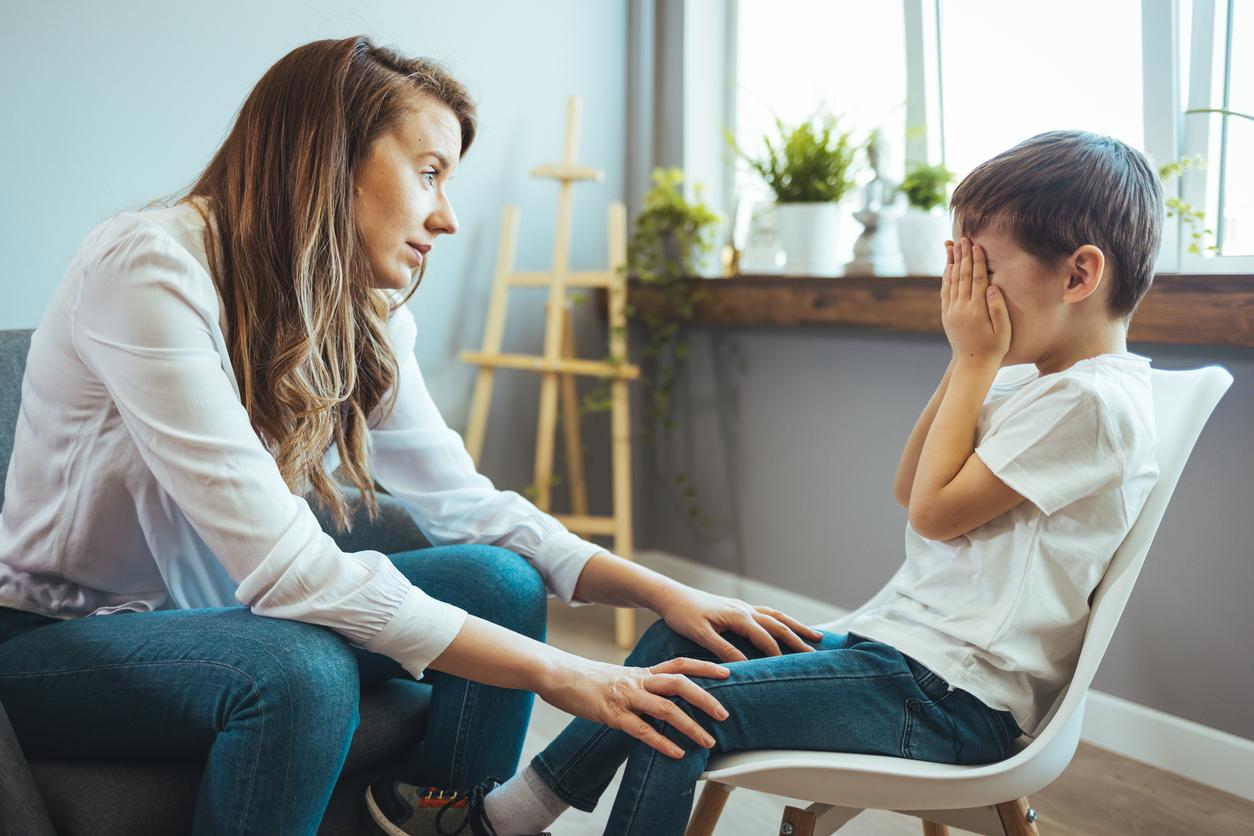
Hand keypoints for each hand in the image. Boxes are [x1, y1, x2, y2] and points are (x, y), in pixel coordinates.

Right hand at [539, 653, 730, 758]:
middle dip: (706, 697)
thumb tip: (659, 697)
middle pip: (680, 683)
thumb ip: (640, 685)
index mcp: (641, 672)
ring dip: (690, 725)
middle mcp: (638, 681)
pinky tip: (676, 753)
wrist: (557, 673)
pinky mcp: (611, 714)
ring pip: (666, 708)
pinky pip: (642, 730)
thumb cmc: (587, 678)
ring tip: (708, 741)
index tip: (728, 671)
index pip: (680, 664)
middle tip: (724, 713)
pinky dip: (662, 742)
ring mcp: (625, 697)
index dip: (705, 666)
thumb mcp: (619, 676)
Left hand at [653, 583, 824, 661]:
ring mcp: (743, 607)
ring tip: (815, 636)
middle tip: (819, 652)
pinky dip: (782, 620)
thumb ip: (723, 648)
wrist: (671, 596)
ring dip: (796, 626)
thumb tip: (744, 665)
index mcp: (738, 616)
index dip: (779, 654)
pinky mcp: (738, 608)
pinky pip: (767, 614)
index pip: (766, 638)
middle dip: (799, 638)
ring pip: (777, 616)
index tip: (793, 670)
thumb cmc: (683, 615)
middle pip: (779, 624)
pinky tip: (786, 626)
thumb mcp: (700, 634)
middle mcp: (745, 609)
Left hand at [941, 237, 1010, 368]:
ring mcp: (951, 311)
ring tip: (953, 246)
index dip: (977, 261)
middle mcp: (961, 309)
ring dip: (952, 262)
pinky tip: (949, 266)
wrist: (973, 364)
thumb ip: (998, 308)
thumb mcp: (1003, 330)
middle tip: (963, 238)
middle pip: (962, 276)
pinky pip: (945, 291)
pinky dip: (947, 277)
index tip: (976, 245)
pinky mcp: (947, 315)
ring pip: (951, 281)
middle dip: (963, 256)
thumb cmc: (994, 348)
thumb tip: (993, 286)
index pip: (977, 279)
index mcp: (977, 310)